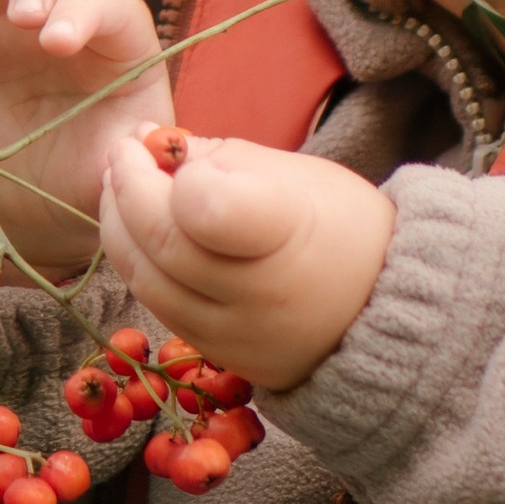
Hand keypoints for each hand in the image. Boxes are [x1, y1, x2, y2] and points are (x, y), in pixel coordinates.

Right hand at [0, 0, 164, 276]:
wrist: (38, 206)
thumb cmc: (91, 172)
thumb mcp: (122, 167)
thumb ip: (135, 154)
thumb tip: (146, 148)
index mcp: (113, 39)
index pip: (106, 0)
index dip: (83, 10)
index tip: (58, 43)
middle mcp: (57, 13)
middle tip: (21, 18)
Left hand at [99, 131, 393, 387]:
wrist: (385, 310)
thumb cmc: (342, 224)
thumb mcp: (296, 174)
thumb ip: (222, 159)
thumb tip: (154, 149)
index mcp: (286, 232)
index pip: (205, 209)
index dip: (172, 176)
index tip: (163, 146)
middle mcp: (258, 293)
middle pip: (163, 243)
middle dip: (126, 190)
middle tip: (119, 152)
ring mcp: (238, 334)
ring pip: (149, 283)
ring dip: (120, 229)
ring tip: (119, 187)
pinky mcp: (224, 357)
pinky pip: (163, 309)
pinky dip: (141, 266)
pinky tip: (139, 232)